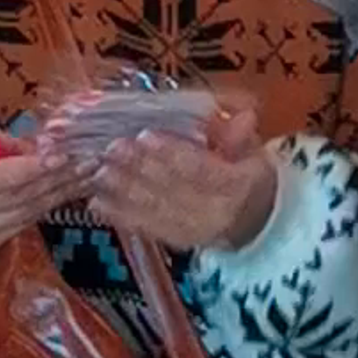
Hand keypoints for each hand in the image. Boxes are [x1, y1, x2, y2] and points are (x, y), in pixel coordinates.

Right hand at [0, 129, 75, 257]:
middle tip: (89, 160)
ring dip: (58, 194)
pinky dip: (43, 207)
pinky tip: (64, 192)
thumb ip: (3, 145)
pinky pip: (20, 225)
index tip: (60, 155)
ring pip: (24, 214)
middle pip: (16, 198)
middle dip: (56, 178)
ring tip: (86, 174)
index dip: (28, 169)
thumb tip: (44, 147)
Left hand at [48, 84, 282, 258]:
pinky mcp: (176, 242)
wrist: (258, 225)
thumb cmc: (250, 179)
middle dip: (139, 169)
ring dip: (124, 191)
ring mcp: (194, 231)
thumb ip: (241, 137)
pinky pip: (146, 228)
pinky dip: (121, 216)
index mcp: (238, 186)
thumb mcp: (254, 154)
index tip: (144, 135)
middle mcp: (215, 213)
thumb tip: (242, 116)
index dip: (172, 153)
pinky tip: (98, 203)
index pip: (202, 169)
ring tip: (100, 172)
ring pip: (155, 210)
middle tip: (112, 149)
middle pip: (172, 190)